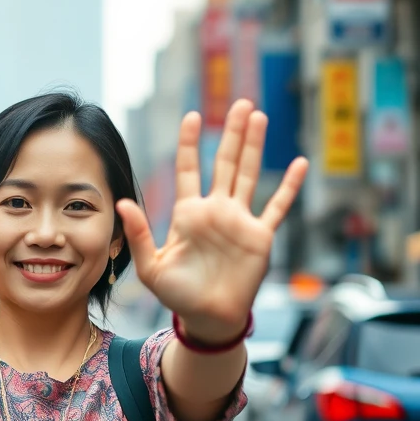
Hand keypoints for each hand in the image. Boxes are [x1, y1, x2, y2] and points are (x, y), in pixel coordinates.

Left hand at [117, 100, 307, 343]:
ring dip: (254, 146)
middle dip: (231, 132)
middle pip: (224, 161)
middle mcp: (215, 210)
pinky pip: (277, 206)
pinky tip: (298, 163)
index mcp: (188, 213)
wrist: (209, 318)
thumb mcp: (152, 266)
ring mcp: (239, 220)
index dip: (189, 142)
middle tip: (239, 103)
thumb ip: (139, 233)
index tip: (192, 116)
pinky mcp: (260, 236)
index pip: (187, 168)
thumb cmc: (178, 295)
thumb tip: (121, 202)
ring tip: (258, 117)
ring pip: (248, 174)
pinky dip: (288, 186)